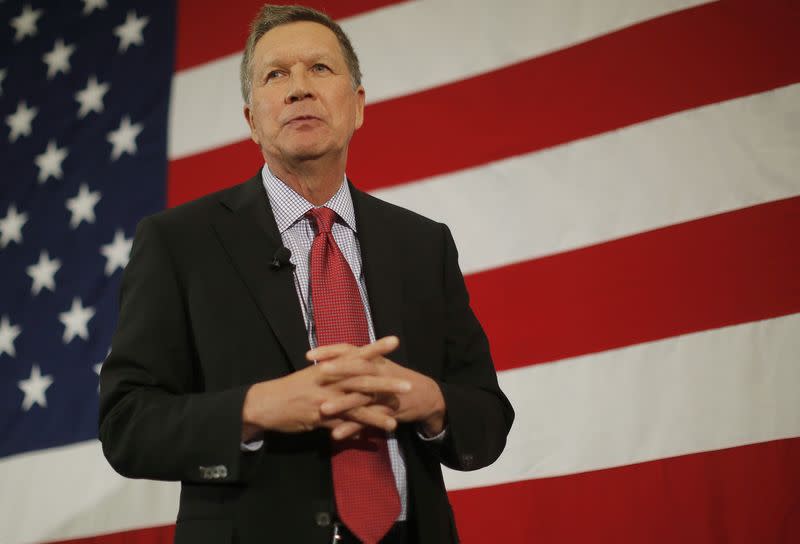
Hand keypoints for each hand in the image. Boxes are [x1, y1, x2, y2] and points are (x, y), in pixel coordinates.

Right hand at [241, 338, 411, 439]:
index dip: (375, 348)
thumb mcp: (312, 374)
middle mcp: (328, 380)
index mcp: (328, 367)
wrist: (265, 404)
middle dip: (386, 382)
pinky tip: (372, 433)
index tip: (394, 340)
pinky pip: (344, 424)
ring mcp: (325, 399)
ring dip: (378, 410)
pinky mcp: (320, 418)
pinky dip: (359, 428)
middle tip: (408, 384)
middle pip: (362, 379)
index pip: (355, 354)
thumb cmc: (289, 388)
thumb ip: (332, 372)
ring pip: (356, 403)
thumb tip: (350, 365)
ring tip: (398, 414)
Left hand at [308, 336, 446, 438]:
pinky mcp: (387, 412)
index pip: (351, 350)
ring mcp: (384, 393)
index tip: (309, 354)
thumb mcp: (379, 365)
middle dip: (339, 369)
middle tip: (319, 372)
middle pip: (358, 368)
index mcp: (374, 360)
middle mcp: (379, 373)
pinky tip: (336, 435)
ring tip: (322, 410)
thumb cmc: (396, 378)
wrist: (424, 395)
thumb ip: (358, 361)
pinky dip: (352, 428)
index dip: (330, 351)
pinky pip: (367, 421)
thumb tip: (330, 358)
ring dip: (342, 404)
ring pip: (361, 397)